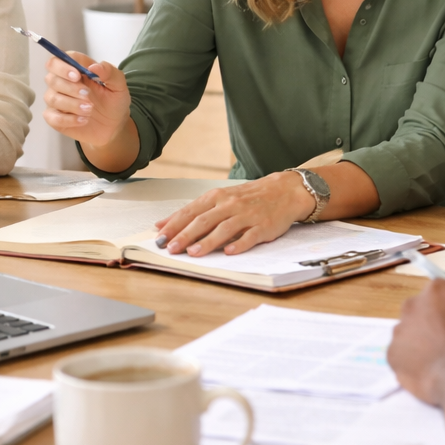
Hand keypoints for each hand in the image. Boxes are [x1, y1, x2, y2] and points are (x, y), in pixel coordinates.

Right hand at [42, 53, 131, 146]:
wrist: (115, 124)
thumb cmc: (113, 101)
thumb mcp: (118, 84)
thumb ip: (109, 71)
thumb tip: (94, 66)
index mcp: (75, 70)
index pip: (58, 61)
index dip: (64, 67)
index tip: (77, 76)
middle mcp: (62, 83)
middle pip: (51, 79)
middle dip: (70, 87)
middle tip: (87, 95)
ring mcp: (57, 101)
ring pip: (52, 98)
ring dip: (72, 104)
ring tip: (89, 109)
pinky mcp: (56, 118)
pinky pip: (53, 117)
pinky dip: (68, 119)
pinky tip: (83, 120)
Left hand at [153, 171, 315, 256]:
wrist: (284, 191)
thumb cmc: (248, 197)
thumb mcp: (220, 198)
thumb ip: (194, 211)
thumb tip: (163, 223)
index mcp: (217, 197)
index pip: (191, 211)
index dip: (174, 224)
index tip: (160, 237)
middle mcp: (230, 204)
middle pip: (204, 220)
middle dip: (186, 235)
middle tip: (171, 248)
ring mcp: (247, 216)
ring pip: (224, 229)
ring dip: (208, 241)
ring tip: (194, 253)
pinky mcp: (263, 226)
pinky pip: (250, 236)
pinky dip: (239, 244)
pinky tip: (229, 252)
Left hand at [388, 280, 444, 409]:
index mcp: (437, 290)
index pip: (440, 292)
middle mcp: (413, 304)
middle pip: (420, 310)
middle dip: (431, 322)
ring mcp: (400, 330)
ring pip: (408, 333)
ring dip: (419, 343)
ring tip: (439, 361)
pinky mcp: (392, 354)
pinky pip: (401, 356)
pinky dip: (412, 363)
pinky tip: (428, 372)